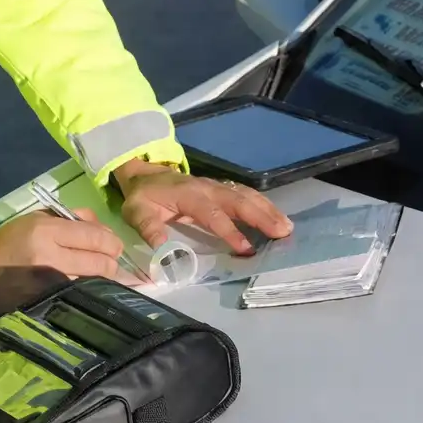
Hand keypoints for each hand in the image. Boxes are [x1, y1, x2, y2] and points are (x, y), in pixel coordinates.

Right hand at [0, 209, 132, 307]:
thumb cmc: (14, 239)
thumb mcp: (41, 218)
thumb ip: (75, 219)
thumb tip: (106, 230)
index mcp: (48, 232)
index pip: (96, 238)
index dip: (113, 243)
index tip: (115, 247)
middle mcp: (51, 258)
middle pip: (101, 264)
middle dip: (111, 263)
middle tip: (109, 262)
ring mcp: (49, 284)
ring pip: (94, 283)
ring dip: (101, 279)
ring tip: (97, 274)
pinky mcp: (46, 302)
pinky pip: (79, 296)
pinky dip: (87, 291)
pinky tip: (85, 287)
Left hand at [114, 159, 292, 254]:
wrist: (146, 173)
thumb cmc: (143, 197)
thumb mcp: (136, 212)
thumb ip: (148, 227)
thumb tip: (162, 246)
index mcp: (189, 195)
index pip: (212, 214)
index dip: (230, 231)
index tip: (246, 249)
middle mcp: (208, 188)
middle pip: (239, 201)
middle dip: (262, 216)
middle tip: (283, 233)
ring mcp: (218, 187)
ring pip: (247, 196)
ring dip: (268, 210)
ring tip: (287, 227)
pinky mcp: (223, 189)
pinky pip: (247, 195)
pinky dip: (265, 205)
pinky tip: (277, 218)